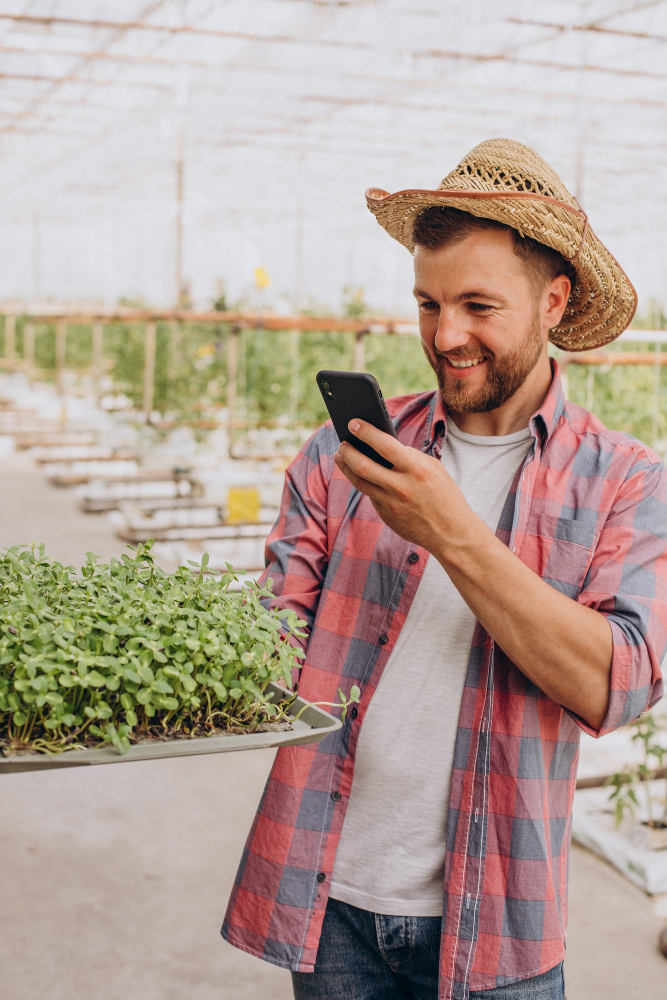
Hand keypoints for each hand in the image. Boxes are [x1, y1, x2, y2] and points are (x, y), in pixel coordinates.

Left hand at [333, 418, 474, 551]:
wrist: (451, 532)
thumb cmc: (444, 495)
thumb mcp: (433, 468)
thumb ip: (410, 456)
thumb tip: (383, 445)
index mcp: (417, 470)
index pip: (386, 445)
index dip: (367, 432)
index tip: (353, 423)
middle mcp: (401, 487)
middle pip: (363, 465)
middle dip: (348, 451)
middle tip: (342, 442)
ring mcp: (391, 504)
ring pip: (359, 481)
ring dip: (346, 466)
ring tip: (341, 456)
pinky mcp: (386, 516)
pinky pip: (369, 495)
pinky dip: (363, 482)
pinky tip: (359, 474)